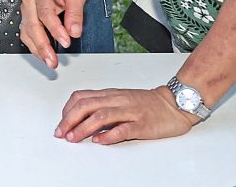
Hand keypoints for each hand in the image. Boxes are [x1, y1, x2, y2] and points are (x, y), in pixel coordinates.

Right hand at [20, 0, 87, 68]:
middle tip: (52, 60)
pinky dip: (34, 46)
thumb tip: (74, 32)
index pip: (45, 12)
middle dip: (42, 45)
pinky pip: (27, 33)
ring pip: (26, 31)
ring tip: (49, 61)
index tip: (66, 42)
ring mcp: (25, 8)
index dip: (55, 29)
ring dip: (37, 48)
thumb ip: (75, 13)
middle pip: (32, 24)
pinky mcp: (26, 16)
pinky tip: (43, 54)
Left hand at [54, 87, 198, 144]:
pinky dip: (109, 135)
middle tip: (61, 133)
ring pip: (101, 116)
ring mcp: (130, 111)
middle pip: (87, 106)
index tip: (60, 123)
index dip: (67, 110)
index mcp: (110, 94)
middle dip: (69, 120)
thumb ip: (102, 105)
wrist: (174, 103)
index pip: (81, 97)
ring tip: (73, 138)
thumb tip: (80, 118)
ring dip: (84, 128)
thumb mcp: (120, 99)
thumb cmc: (146, 103)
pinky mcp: (143, 124)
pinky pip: (124, 128)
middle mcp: (117, 100)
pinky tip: (99, 141)